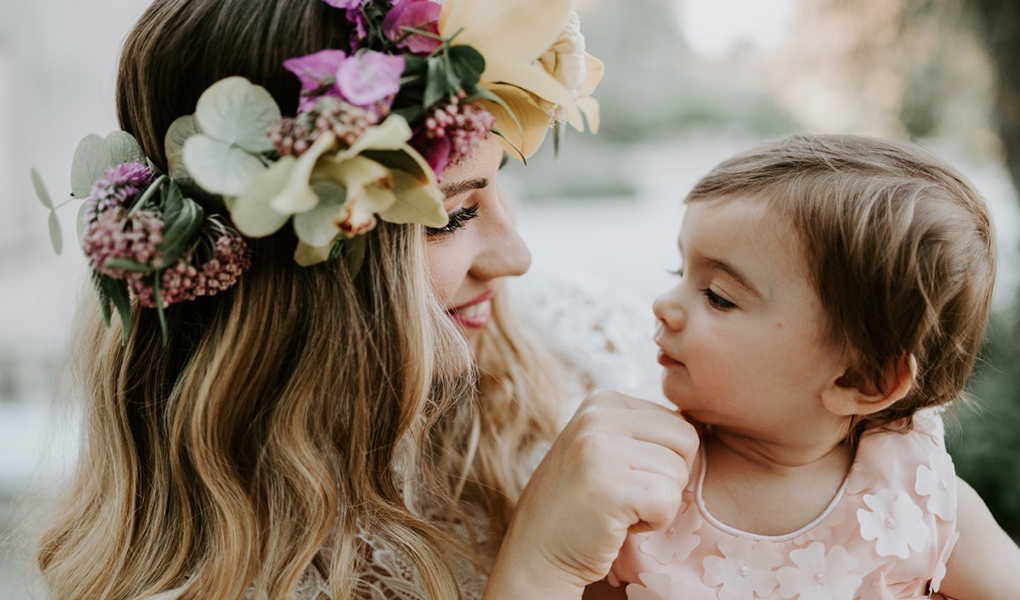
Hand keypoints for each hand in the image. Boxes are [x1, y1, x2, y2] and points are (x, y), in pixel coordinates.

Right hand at [484, 390, 698, 598]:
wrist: (537, 552)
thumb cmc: (583, 505)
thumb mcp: (606, 448)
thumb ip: (642, 431)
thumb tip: (699, 422)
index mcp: (602, 401)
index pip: (678, 422)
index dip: (663, 461)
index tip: (624, 477)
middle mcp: (598, 416)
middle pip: (686, 441)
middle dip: (668, 478)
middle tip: (627, 496)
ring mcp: (599, 448)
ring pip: (679, 473)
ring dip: (657, 503)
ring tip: (617, 508)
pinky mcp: (607, 485)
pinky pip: (668, 501)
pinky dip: (653, 522)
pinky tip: (618, 524)